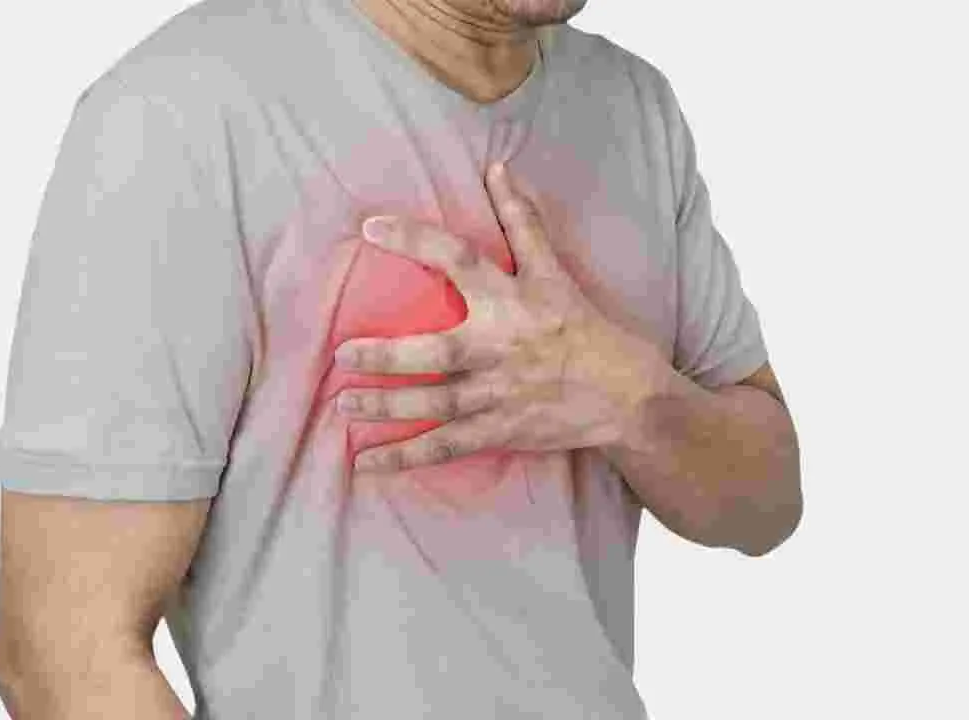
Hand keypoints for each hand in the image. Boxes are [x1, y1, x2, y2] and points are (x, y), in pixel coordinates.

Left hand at [334, 163, 669, 471]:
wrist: (627, 396)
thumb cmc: (586, 328)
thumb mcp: (556, 272)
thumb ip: (522, 221)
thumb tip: (496, 166)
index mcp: (514, 300)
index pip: (461, 260)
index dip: (416, 241)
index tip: (369, 227)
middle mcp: (504, 347)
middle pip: (439, 353)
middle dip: (389, 357)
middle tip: (341, 354)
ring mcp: (502, 394)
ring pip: (437, 405)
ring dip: (388, 408)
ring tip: (343, 405)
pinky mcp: (502, 431)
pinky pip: (448, 446)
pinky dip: (407, 458)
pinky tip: (367, 464)